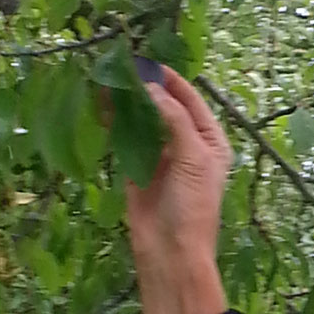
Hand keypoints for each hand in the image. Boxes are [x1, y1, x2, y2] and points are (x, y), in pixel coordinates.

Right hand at [122, 68, 232, 313]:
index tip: (149, 61)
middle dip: (146, 89)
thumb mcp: (193, 157)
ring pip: (143, 122)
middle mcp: (186, 145)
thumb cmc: (192, 206)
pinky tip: (102, 108)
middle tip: (122, 67)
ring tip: (108, 82)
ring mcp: (161, 157)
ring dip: (128, 104)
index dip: (172, 80)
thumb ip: (174, 120)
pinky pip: (126, 142)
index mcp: (210, 141)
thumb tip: (152, 89)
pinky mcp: (138, 170)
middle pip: (165, 108)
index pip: (191, 101)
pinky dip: (115, 126)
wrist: (170, 252)